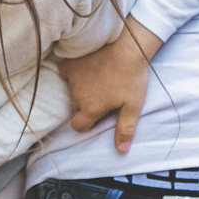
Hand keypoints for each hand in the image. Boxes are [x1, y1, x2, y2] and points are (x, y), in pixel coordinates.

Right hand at [58, 16, 159, 152]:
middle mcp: (77, 95)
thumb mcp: (133, 106)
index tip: (97, 115)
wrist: (127, 47)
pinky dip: (73, 71)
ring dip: (81, 87)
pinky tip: (87, 67)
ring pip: (71, 89)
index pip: (79, 125)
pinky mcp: (70, 62)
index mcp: (91, 108)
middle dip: (85, 104)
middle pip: (76, 106)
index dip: (87, 124)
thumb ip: (124, 130)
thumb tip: (121, 151)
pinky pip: (66, 71)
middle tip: (103, 93)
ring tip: (99, 77)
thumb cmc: (132, 78)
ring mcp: (72, 78)